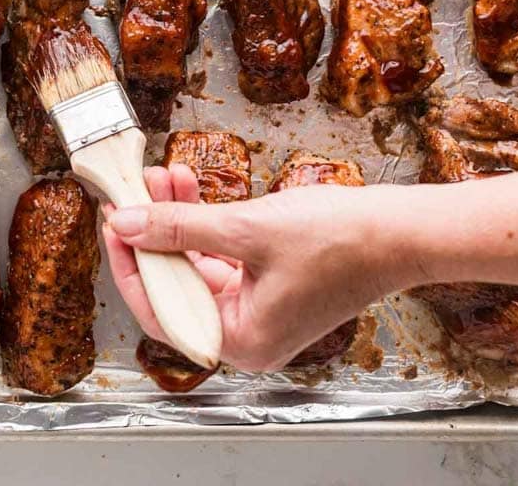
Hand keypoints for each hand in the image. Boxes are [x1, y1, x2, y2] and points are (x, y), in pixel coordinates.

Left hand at [102, 165, 413, 371]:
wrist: (403, 230)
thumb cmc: (343, 241)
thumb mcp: (248, 229)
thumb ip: (180, 227)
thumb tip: (128, 224)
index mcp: (241, 341)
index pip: (161, 311)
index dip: (131, 265)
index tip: (114, 224)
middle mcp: (248, 334)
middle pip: (177, 285)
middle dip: (156, 231)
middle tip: (136, 191)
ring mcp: (260, 309)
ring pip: (197, 264)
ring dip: (179, 220)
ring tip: (165, 175)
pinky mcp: (271, 283)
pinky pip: (222, 255)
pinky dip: (205, 224)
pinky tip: (190, 187)